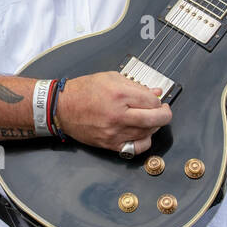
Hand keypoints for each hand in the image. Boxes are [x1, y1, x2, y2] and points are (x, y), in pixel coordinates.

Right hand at [56, 72, 171, 152]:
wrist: (62, 107)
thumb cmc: (83, 91)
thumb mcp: (110, 78)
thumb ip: (135, 85)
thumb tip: (154, 92)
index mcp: (119, 94)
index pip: (152, 101)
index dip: (157, 100)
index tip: (156, 99)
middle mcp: (118, 115)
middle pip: (155, 119)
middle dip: (165, 114)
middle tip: (164, 110)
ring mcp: (114, 132)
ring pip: (148, 133)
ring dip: (154, 126)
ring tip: (149, 118)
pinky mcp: (110, 144)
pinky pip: (136, 147)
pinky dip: (144, 141)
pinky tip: (142, 133)